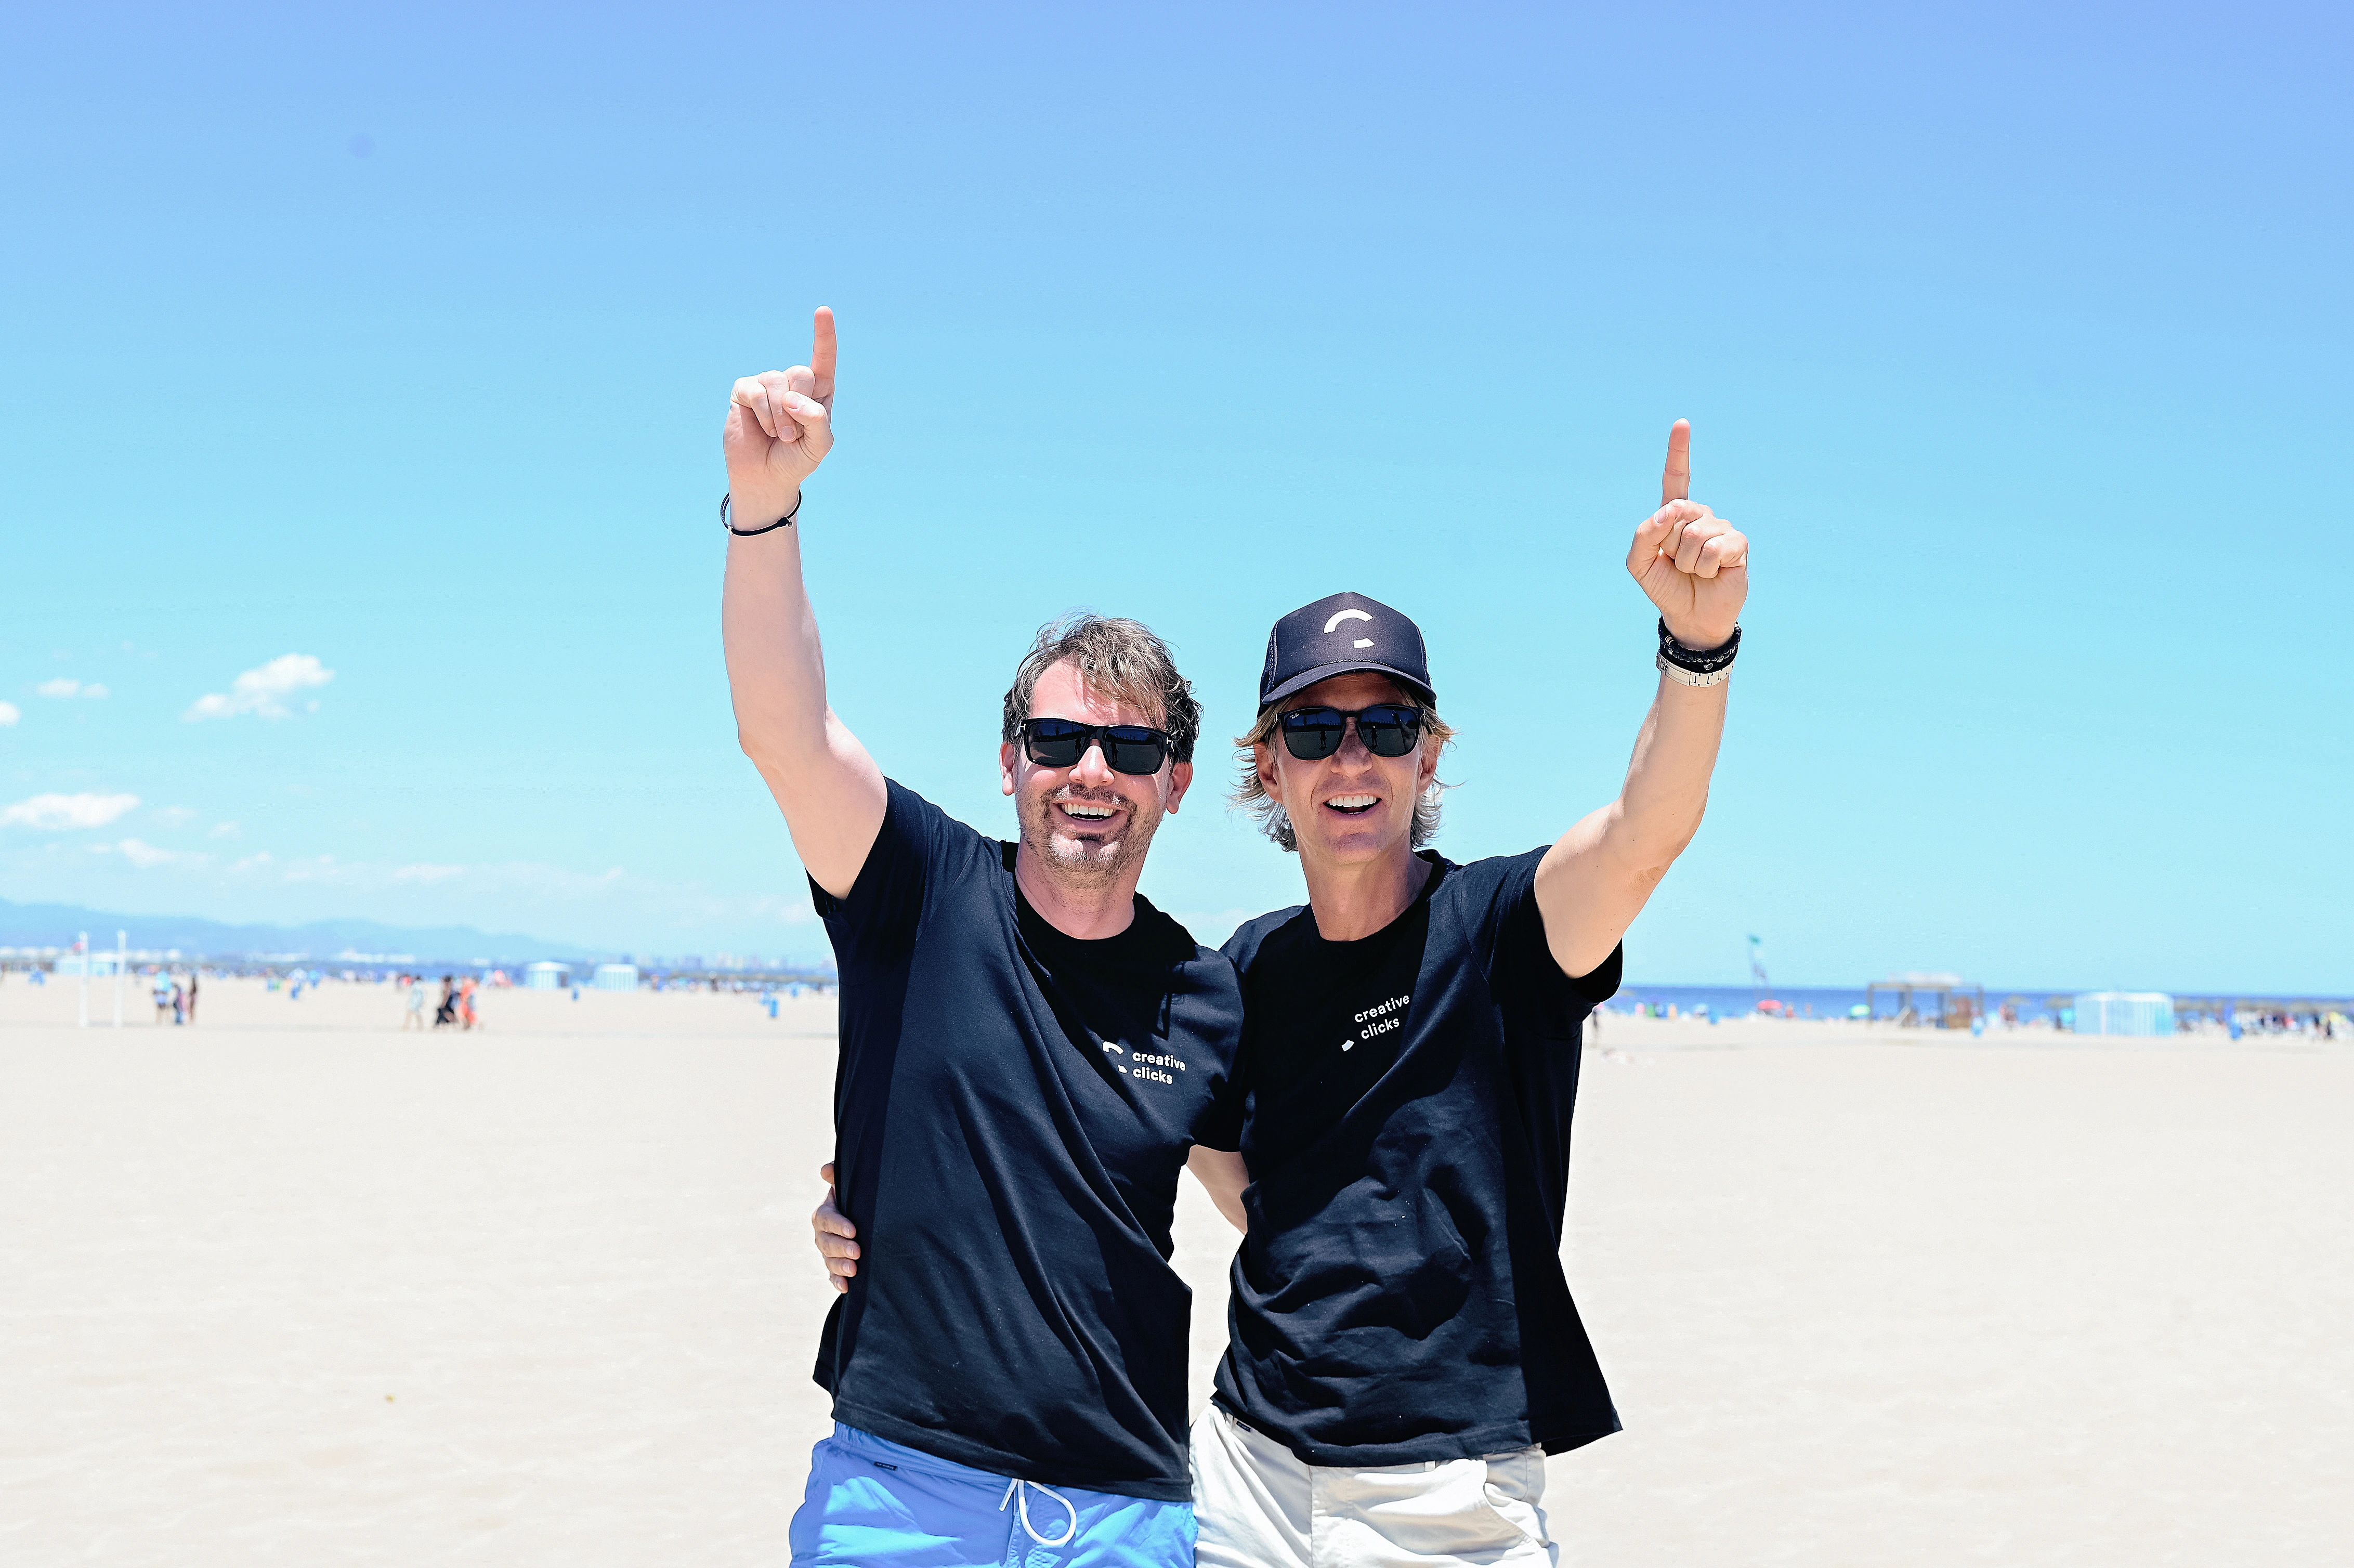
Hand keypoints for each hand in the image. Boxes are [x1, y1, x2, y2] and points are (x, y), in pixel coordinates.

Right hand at [725, 308, 837, 527]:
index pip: (823, 358)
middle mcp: (792, 382)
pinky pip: (755, 392)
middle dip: (799, 407)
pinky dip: (763, 414)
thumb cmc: (797, 459)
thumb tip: (792, 398)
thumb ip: (817, 419)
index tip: (823, 311)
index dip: (824, 336)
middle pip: (801, 373)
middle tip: (794, 434)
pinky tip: (763, 429)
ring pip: (777, 383)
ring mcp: (767, 384)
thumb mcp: (819, 444)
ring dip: (780, 416)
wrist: (767, 477)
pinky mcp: (745, 391)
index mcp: (818, 391)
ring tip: (780, 435)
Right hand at [810, 1161, 857, 1292]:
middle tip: (857, 1251)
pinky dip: (838, 1282)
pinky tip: (847, 1287)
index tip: (853, 1230)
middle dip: (841, 1248)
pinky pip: (833, 1276)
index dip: (838, 1225)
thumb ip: (837, 1177)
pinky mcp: (835, 1267)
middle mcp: (822, 1234)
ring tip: (854, 1270)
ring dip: (840, 1267)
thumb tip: (826, 1170)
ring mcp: (828, 1252)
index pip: (826, 1219)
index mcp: (824, 1213)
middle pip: (826, 1242)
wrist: (866, 1219)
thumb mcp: (849, 1186)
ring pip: (829, 1261)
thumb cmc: (858, 1198)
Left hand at [1626, 420, 1748, 650]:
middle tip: (1677, 564)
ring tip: (1694, 572)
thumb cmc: (1665, 587)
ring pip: (1695, 535)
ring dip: (1688, 561)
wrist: (1689, 616)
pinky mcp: (1738, 544)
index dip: (1679, 451)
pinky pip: (1715, 548)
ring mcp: (1721, 528)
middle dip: (1670, 545)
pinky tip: (1713, 573)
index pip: (1676, 478)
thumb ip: (1644, 534)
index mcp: (1675, 515)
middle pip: (1678, 514)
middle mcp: (1700, 516)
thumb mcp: (1639, 563)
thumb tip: (1670, 510)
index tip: (1682, 424)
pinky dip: (1706, 567)